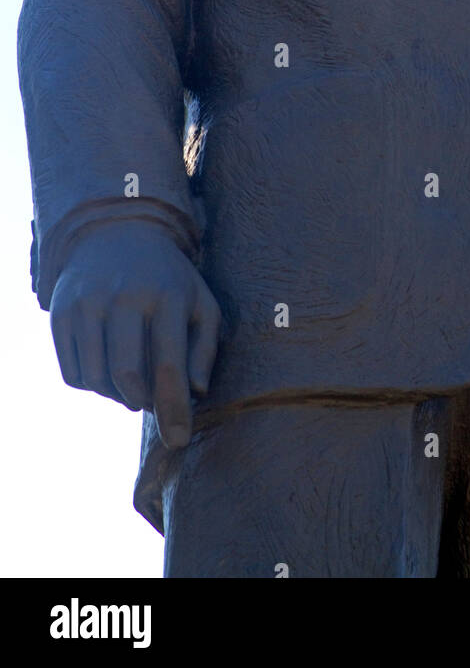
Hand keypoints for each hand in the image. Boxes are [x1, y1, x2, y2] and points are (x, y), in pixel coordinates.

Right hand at [49, 220, 221, 449]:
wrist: (116, 234)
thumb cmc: (168, 279)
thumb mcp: (200, 302)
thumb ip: (206, 347)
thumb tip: (195, 392)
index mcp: (166, 295)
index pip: (169, 365)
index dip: (173, 409)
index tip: (178, 439)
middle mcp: (123, 297)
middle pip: (127, 376)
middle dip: (143, 401)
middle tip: (151, 398)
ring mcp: (87, 303)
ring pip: (96, 379)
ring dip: (116, 395)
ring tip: (131, 381)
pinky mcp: (61, 312)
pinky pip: (72, 374)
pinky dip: (91, 384)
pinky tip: (106, 367)